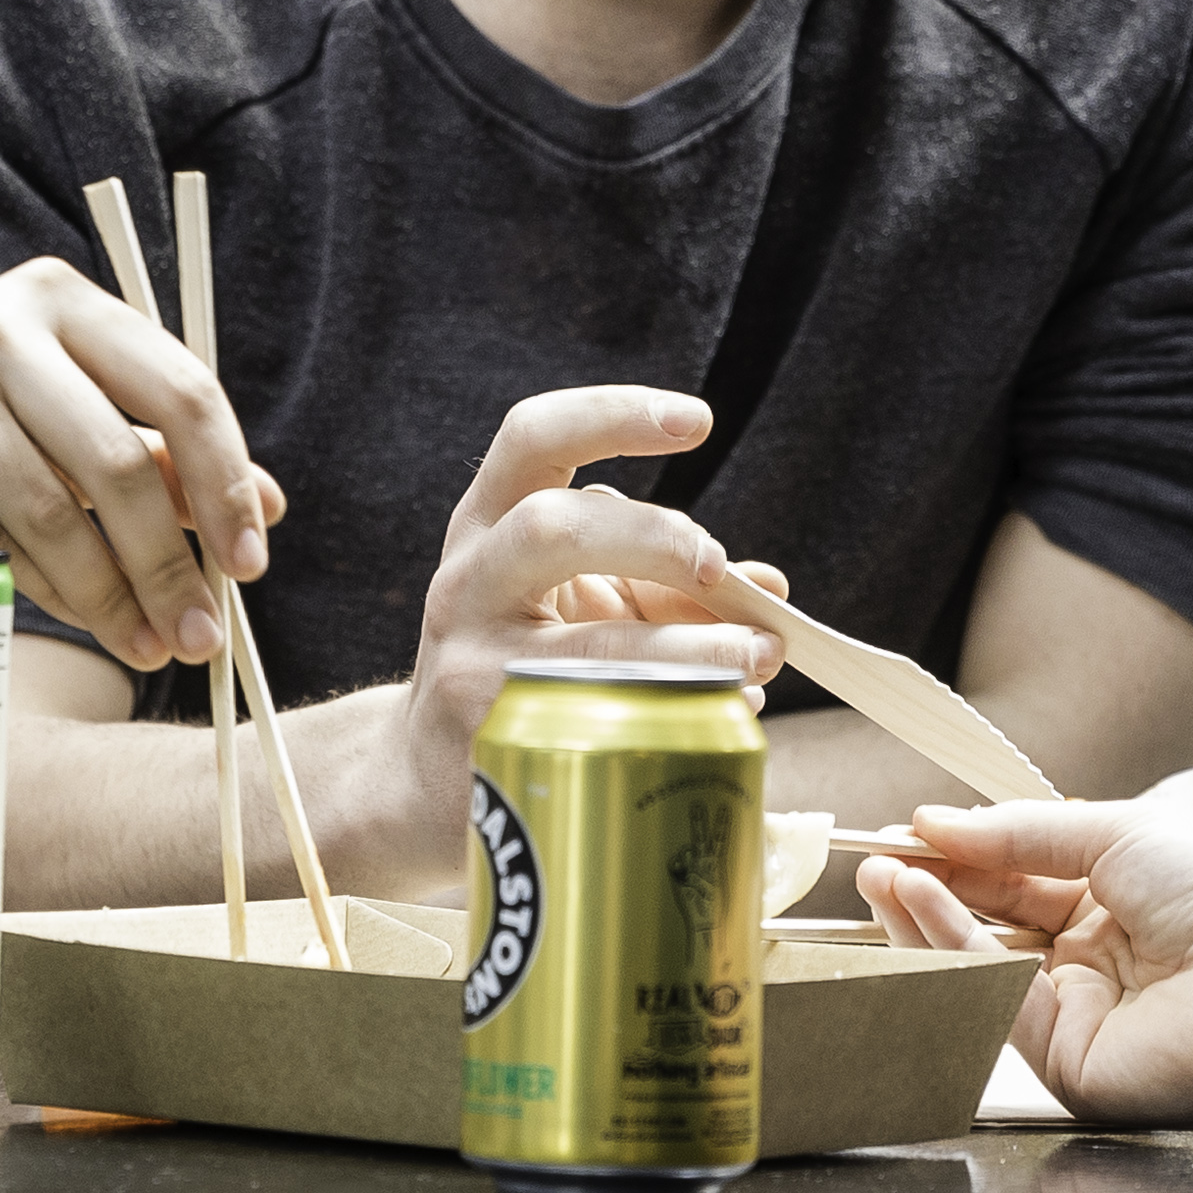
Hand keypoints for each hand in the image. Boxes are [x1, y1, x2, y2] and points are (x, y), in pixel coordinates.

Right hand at [0, 260, 279, 670]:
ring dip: (114, 594)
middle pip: (120, 457)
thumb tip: (265, 506)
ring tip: (152, 647)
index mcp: (59, 297)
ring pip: (58, 510)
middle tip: (205, 634)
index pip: (179, 386)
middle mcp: (1, 318)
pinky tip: (75, 614)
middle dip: (174, 559)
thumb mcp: (51, 425)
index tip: (253, 559)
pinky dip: (48, 586)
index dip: (226, 481)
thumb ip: (149, 456)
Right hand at [364, 387, 782, 838]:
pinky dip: (677, 709)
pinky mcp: (495, 738)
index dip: (612, 415)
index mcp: (486, 523)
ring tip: (758, 655)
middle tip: (720, 569)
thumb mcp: (575, 603)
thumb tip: (769, 588)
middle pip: (552, 528)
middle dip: (655, 540)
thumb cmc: (519, 665)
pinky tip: (722, 711)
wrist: (423, 777)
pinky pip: (598, 716)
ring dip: (688, 645)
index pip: (532, 439)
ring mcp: (473, 664)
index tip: (699, 421)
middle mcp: (467, 582)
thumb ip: (664, 584)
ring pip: (582, 640)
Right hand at [855, 765, 1192, 1128]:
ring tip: (882, 879)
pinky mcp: (1067, 1066)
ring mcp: (1076, 1021)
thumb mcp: (1115, 835)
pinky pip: (995, 1003)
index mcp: (1110, 916)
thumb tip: (933, 822)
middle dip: (929, 895)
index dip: (958, 863)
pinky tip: (922, 905)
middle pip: (988, 932)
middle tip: (872, 862)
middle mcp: (1090, 972)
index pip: (1014, 889)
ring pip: (980, 972)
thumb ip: (1018, 835)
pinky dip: (953, 951)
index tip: (902, 836)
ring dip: (925, 923)